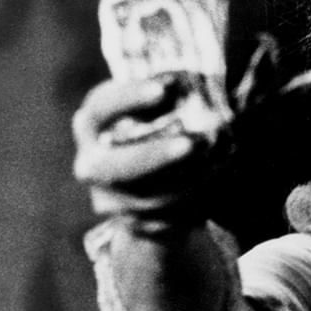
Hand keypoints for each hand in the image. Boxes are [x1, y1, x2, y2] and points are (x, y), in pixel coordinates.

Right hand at [72, 77, 216, 217]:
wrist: (149, 191)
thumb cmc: (157, 132)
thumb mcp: (156, 112)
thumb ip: (170, 99)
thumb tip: (204, 87)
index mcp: (92, 125)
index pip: (99, 107)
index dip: (129, 97)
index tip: (166, 88)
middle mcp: (92, 164)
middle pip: (111, 166)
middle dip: (153, 155)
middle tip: (192, 144)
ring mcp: (110, 200)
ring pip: (146, 198)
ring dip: (187, 181)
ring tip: (218, 161)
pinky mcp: (136, 223)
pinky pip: (167, 215)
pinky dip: (195, 197)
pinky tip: (217, 180)